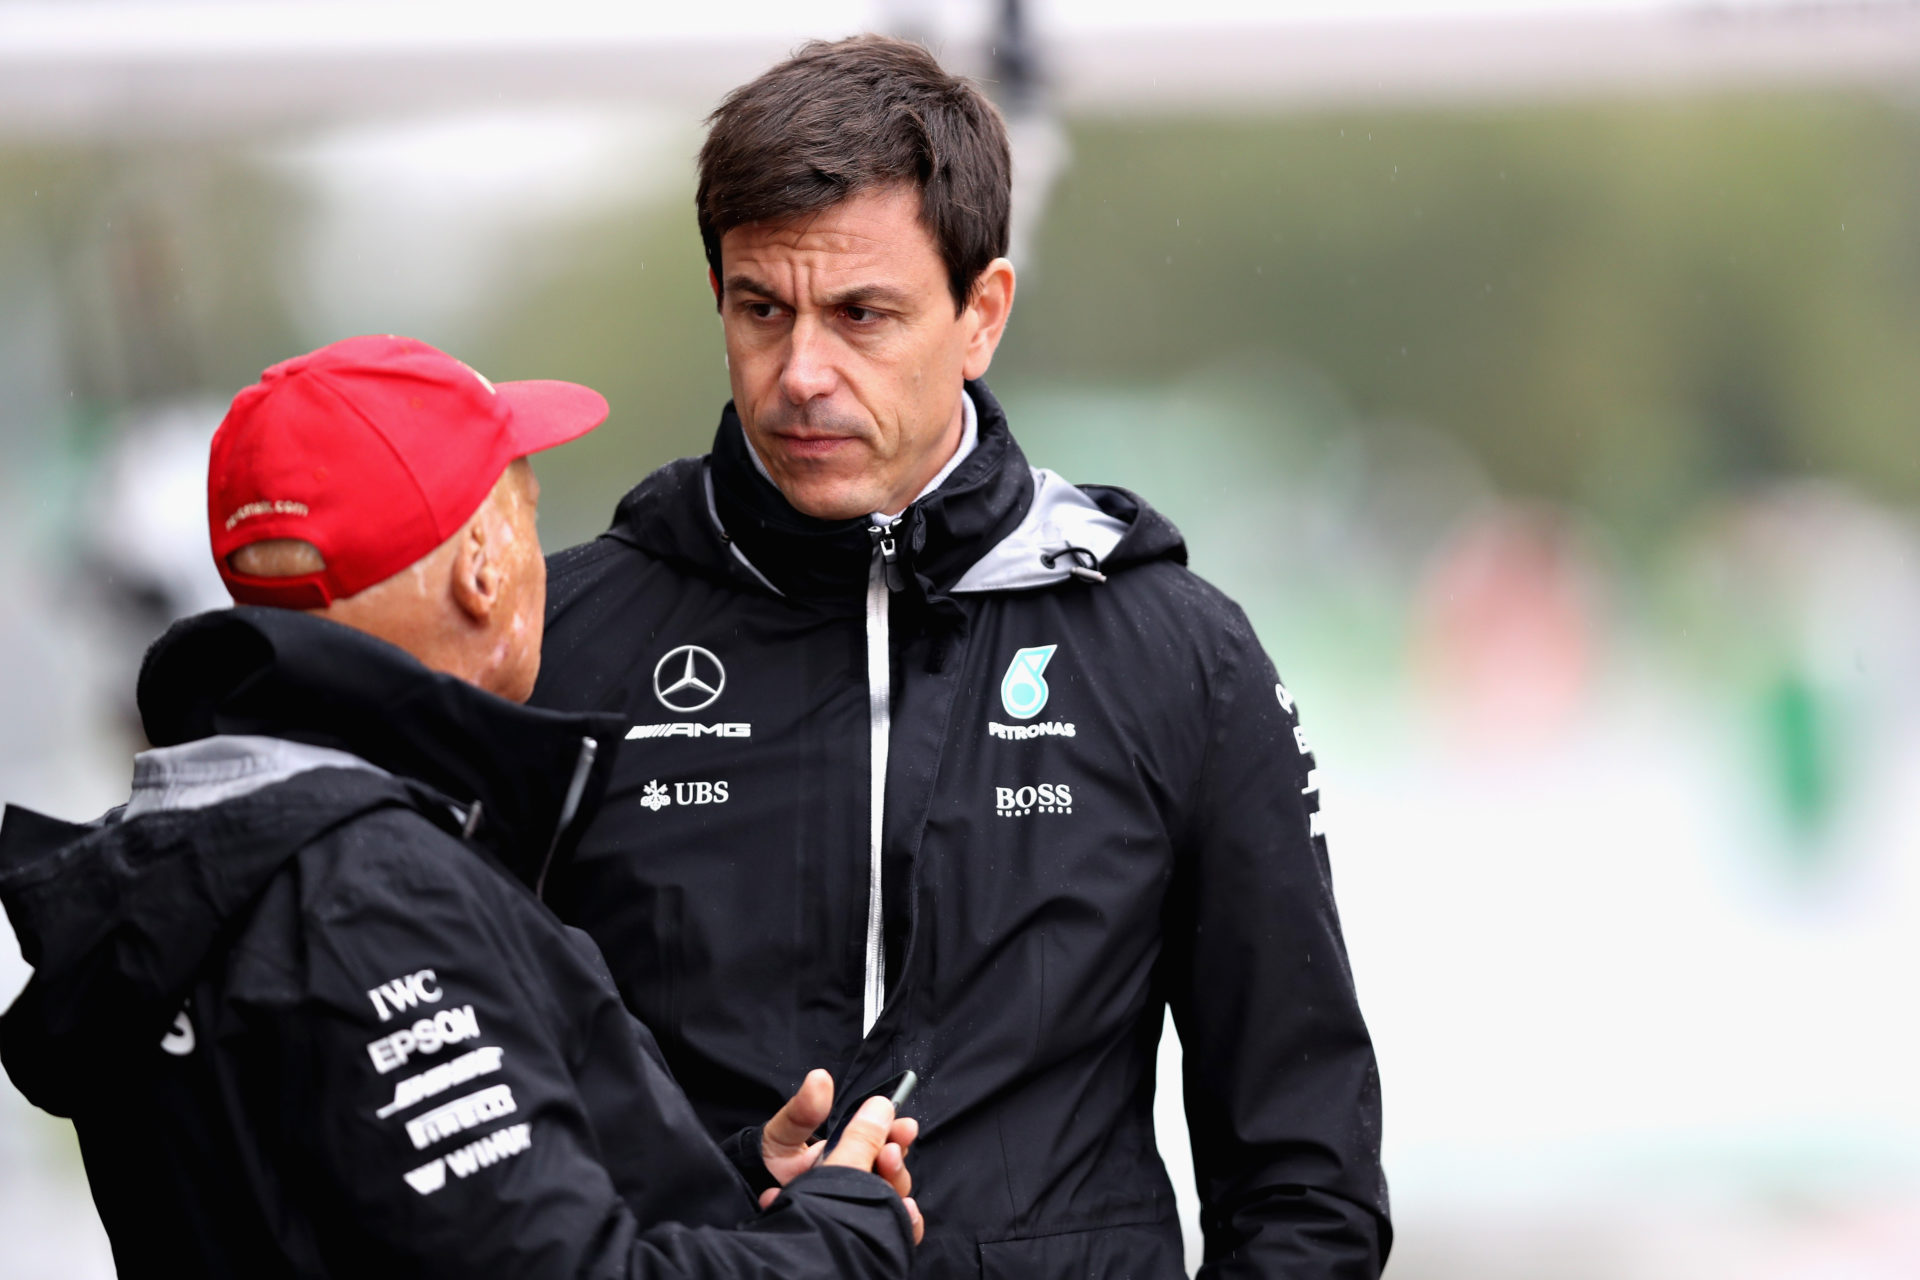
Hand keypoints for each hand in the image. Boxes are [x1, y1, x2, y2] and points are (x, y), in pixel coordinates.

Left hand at [757, 1075, 923, 1243]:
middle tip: (889, 1154)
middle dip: (896, 1161)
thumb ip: (803, 1111)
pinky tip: (889, 1219)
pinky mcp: (859, 1232)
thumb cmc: (768, 1165)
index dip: (898, 1133)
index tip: (904, 1127)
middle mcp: (859, 1179)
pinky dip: (903, 1224)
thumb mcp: (784, 1135)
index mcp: (850, 1151)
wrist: (750, 1203)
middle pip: (894, 1171)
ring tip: (876, 1180)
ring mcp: (860, 1208)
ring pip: (893, 1200)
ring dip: (892, 1190)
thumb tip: (820, 1078)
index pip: (886, 1140)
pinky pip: (891, 1231)